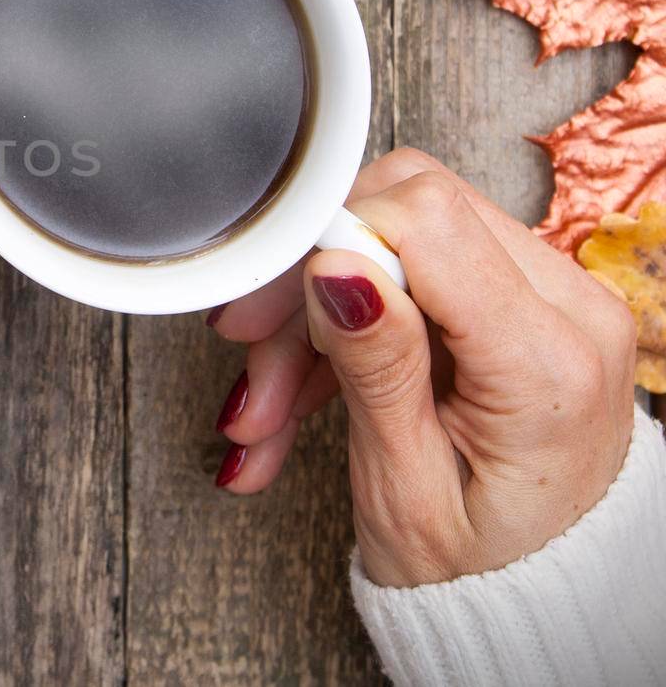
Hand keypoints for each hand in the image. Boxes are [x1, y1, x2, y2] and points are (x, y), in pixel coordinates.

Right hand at [210, 148, 637, 585]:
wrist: (537, 609)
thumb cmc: (479, 571)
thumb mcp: (406, 488)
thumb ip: (377, 364)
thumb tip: (337, 262)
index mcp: (547, 362)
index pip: (427, 219)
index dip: (329, 245)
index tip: (269, 310)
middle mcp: (569, 311)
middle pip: (410, 213)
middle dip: (310, 282)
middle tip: (252, 358)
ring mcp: (554, 299)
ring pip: (401, 238)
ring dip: (315, 314)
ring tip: (270, 412)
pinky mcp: (526, 303)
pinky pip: (419, 271)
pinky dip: (349, 322)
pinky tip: (301, 396)